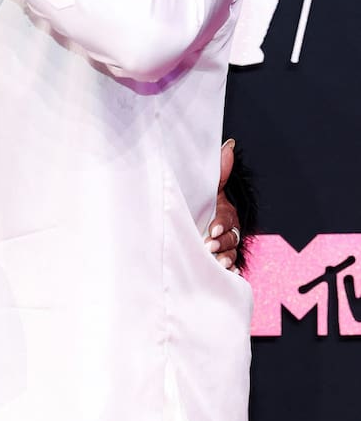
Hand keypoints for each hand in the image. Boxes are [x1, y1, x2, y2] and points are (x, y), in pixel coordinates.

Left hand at [206, 138, 241, 269]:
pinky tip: (225, 274)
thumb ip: (219, 171)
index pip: (228, 218)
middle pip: (232, 238)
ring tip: (216, 262)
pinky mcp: (220, 262)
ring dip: (225, 258)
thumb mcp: (208, 190)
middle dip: (222, 243)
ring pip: (230, 254)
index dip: (222, 224)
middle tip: (208, 246)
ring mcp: (224, 247)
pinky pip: (229, 268)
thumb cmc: (199, 208)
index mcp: (226, 213)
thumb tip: (228, 145)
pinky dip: (228, 272)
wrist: (188, 227)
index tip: (212, 229)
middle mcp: (228, 231)